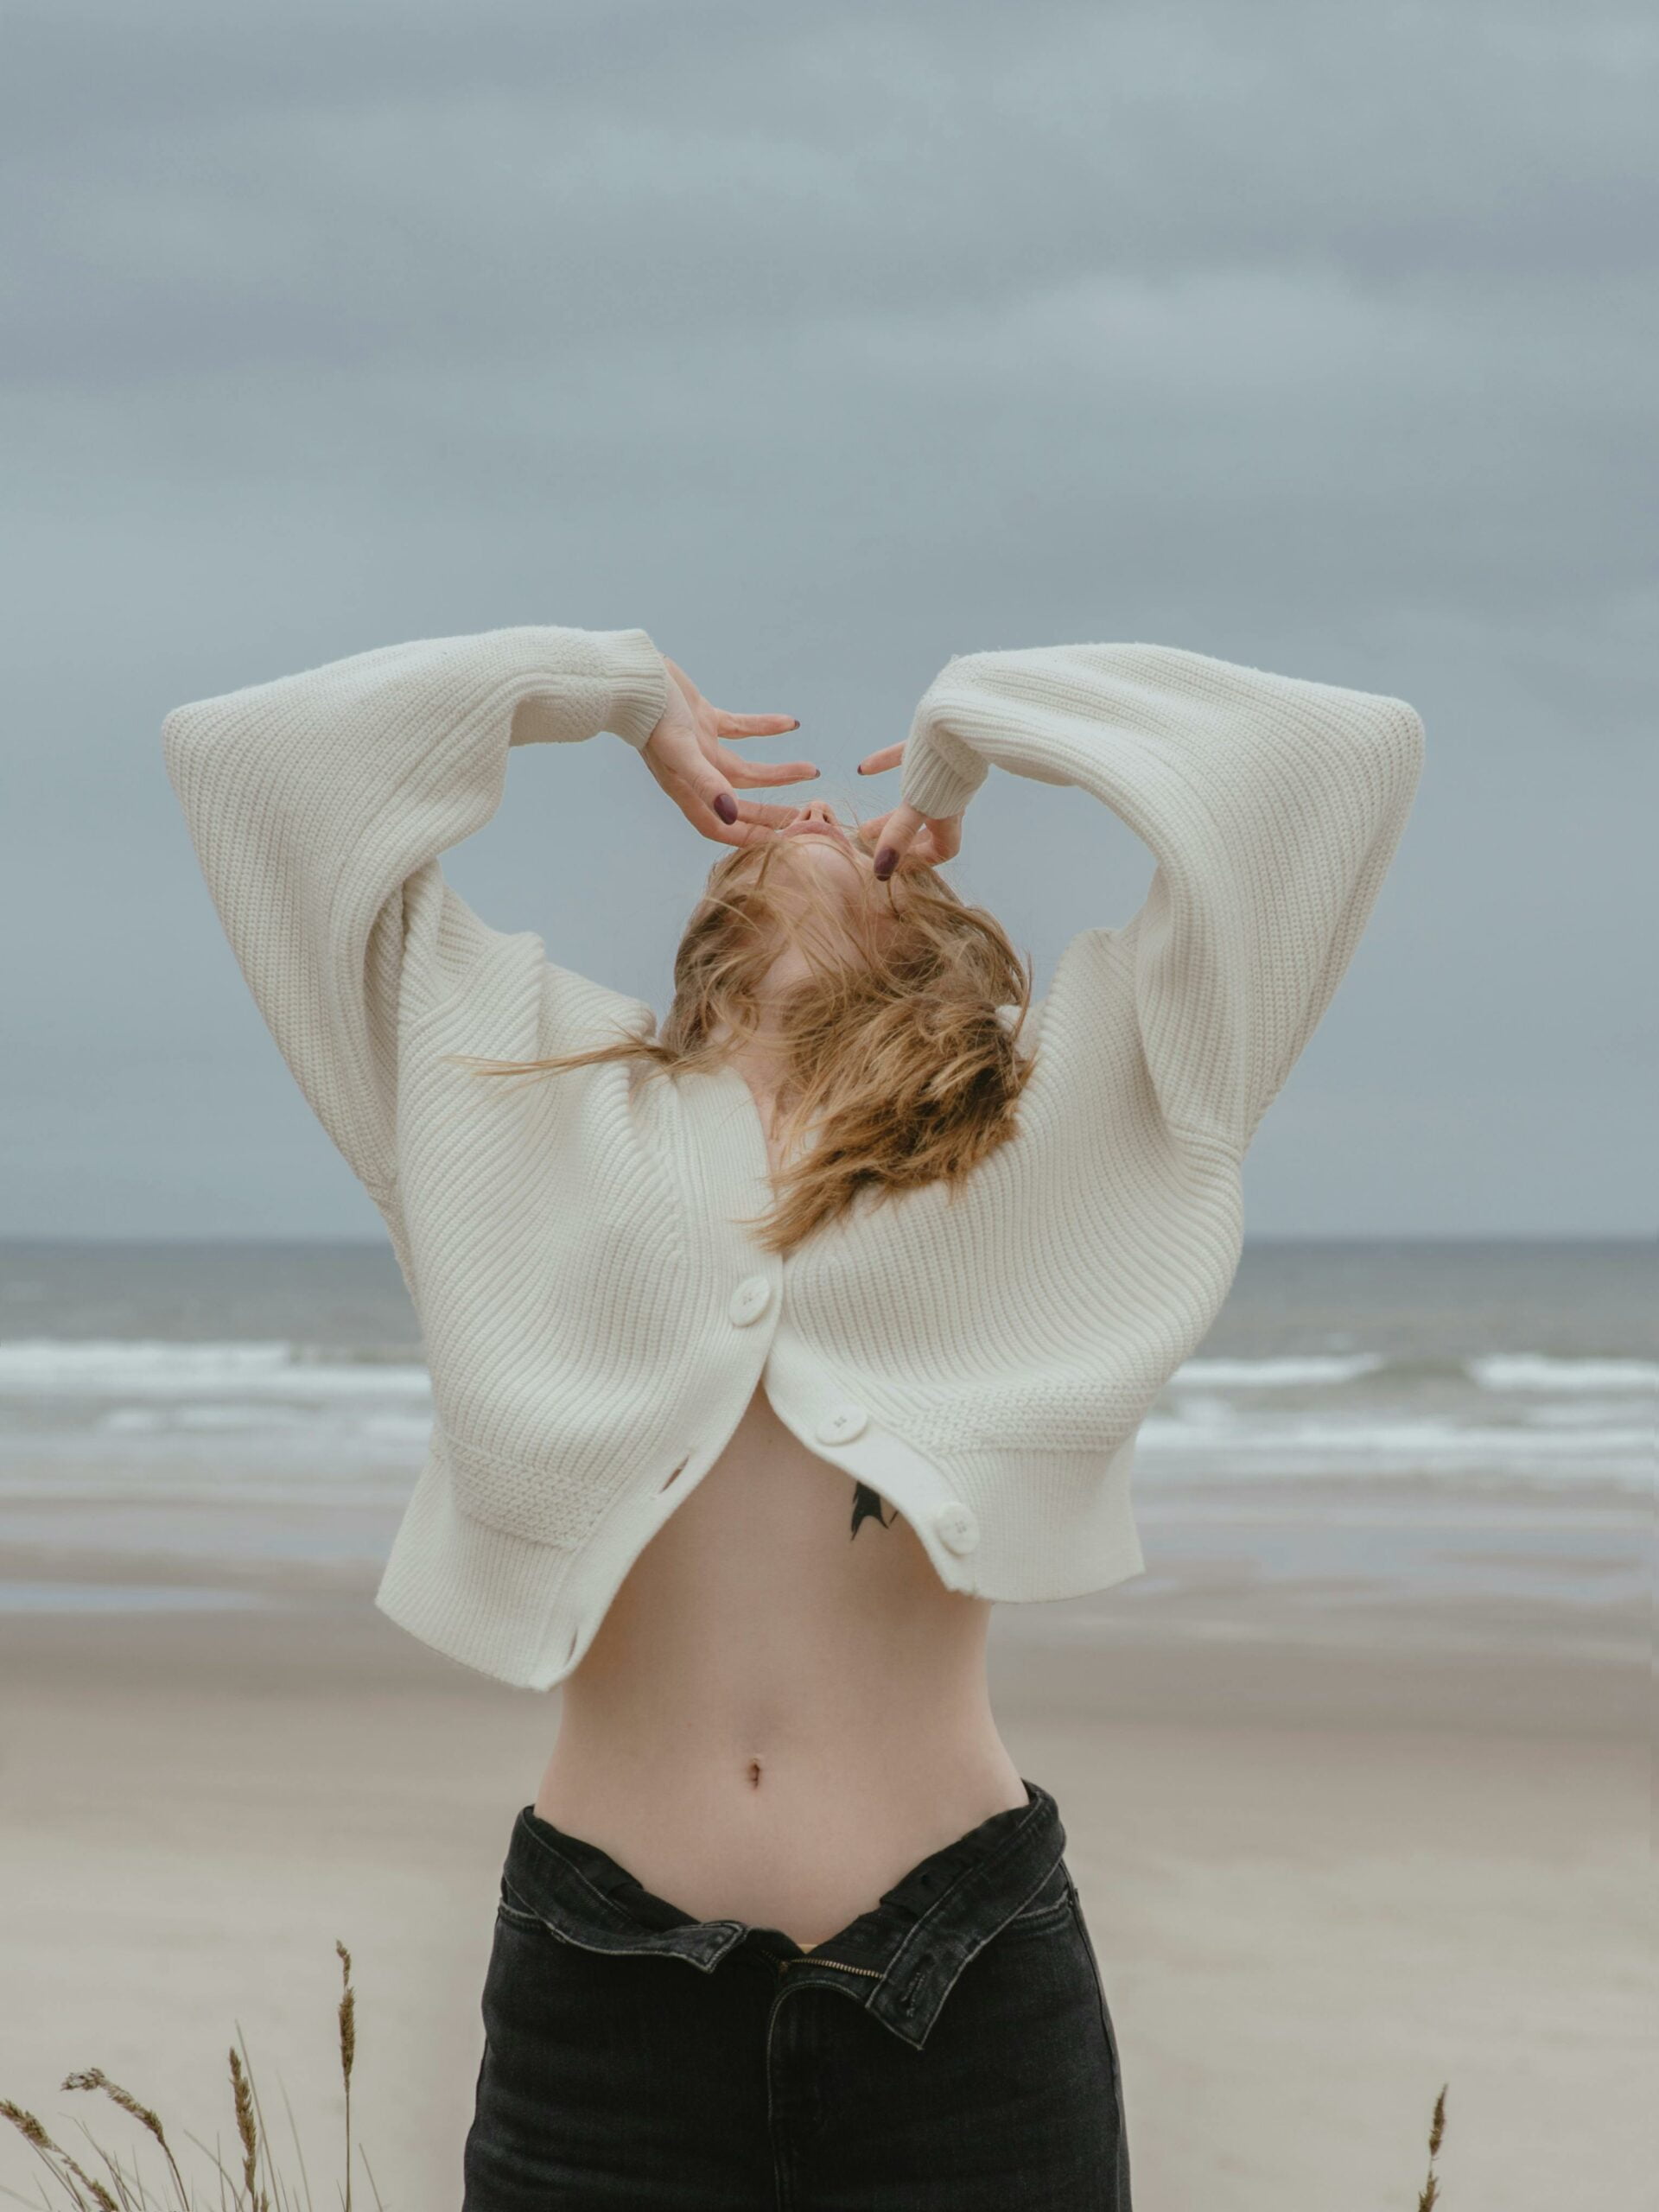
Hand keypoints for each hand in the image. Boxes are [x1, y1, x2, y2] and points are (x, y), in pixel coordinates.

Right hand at [642, 657, 818, 847]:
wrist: (636, 676)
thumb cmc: (653, 716)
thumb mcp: (681, 750)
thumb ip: (707, 783)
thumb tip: (731, 816)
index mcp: (685, 788)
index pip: (720, 825)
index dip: (749, 837)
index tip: (782, 841)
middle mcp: (695, 774)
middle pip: (740, 802)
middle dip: (771, 811)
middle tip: (805, 815)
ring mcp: (701, 747)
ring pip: (747, 768)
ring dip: (778, 771)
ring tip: (811, 770)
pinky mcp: (705, 720)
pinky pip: (742, 729)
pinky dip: (765, 728)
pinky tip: (791, 723)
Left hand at [854, 742, 963, 880]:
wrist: (961, 713)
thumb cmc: (943, 763)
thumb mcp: (919, 803)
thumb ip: (899, 835)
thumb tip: (882, 872)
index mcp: (950, 813)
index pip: (944, 848)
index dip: (923, 859)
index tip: (898, 862)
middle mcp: (949, 796)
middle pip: (924, 827)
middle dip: (899, 839)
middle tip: (873, 846)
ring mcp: (941, 770)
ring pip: (915, 799)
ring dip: (892, 814)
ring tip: (864, 824)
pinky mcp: (931, 744)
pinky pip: (905, 759)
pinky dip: (886, 765)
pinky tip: (864, 768)